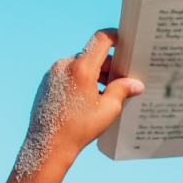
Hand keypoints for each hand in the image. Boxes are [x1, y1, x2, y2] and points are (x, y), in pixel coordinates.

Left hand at [16, 29, 142, 175]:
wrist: (48, 145)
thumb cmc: (79, 129)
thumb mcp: (108, 109)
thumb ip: (122, 90)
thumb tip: (136, 84)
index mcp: (82, 68)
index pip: (101, 40)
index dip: (115, 37)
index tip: (124, 41)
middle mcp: (65, 65)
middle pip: (91, 55)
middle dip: (107, 66)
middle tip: (121, 80)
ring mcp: (53, 73)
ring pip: (79, 65)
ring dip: (94, 74)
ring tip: (105, 94)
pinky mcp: (46, 82)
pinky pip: (67, 74)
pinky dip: (80, 80)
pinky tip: (86, 99)